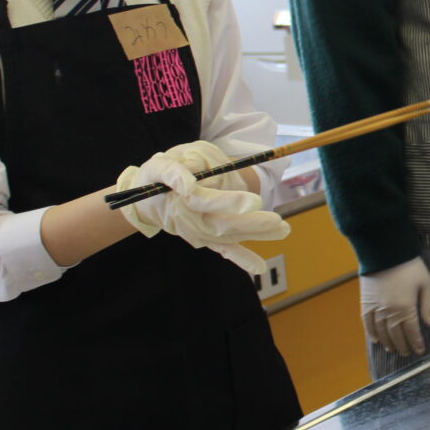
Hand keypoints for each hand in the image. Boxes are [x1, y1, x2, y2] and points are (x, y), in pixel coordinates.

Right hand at [116, 141, 288, 276]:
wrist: (146, 198)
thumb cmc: (160, 174)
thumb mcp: (164, 162)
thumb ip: (176, 170)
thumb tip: (189, 184)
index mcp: (179, 197)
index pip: (204, 200)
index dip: (228, 201)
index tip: (254, 201)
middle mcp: (188, 219)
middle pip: (220, 224)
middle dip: (250, 223)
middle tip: (276, 221)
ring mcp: (196, 232)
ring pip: (227, 236)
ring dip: (255, 235)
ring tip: (282, 230)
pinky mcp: (203, 238)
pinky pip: (223, 249)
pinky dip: (241, 258)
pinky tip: (259, 268)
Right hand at [361, 257, 429, 356]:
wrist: (385, 251)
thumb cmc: (409, 266)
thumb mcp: (425, 283)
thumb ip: (428, 305)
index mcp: (406, 307)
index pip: (412, 331)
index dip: (416, 342)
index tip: (420, 351)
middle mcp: (390, 311)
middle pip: (396, 335)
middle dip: (403, 346)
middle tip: (406, 353)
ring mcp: (376, 308)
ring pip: (382, 332)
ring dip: (388, 343)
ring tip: (393, 349)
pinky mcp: (366, 302)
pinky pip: (367, 323)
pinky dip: (371, 333)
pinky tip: (375, 340)